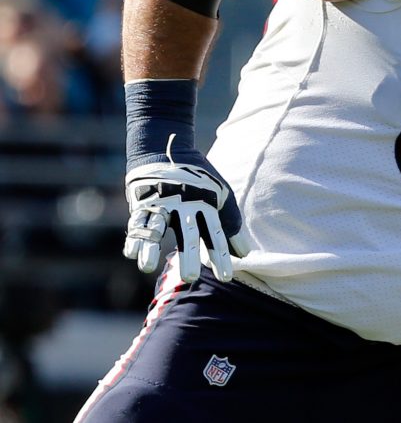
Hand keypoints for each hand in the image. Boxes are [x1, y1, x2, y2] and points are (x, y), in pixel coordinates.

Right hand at [123, 139, 251, 282]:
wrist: (165, 149)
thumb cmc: (197, 179)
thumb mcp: (219, 195)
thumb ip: (230, 224)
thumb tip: (244, 254)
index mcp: (205, 204)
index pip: (215, 234)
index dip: (220, 255)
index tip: (225, 277)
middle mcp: (184, 205)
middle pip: (187, 233)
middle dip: (189, 254)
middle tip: (191, 276)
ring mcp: (161, 203)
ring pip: (156, 228)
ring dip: (150, 247)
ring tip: (147, 267)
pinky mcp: (142, 203)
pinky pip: (136, 223)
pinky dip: (133, 238)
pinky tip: (131, 254)